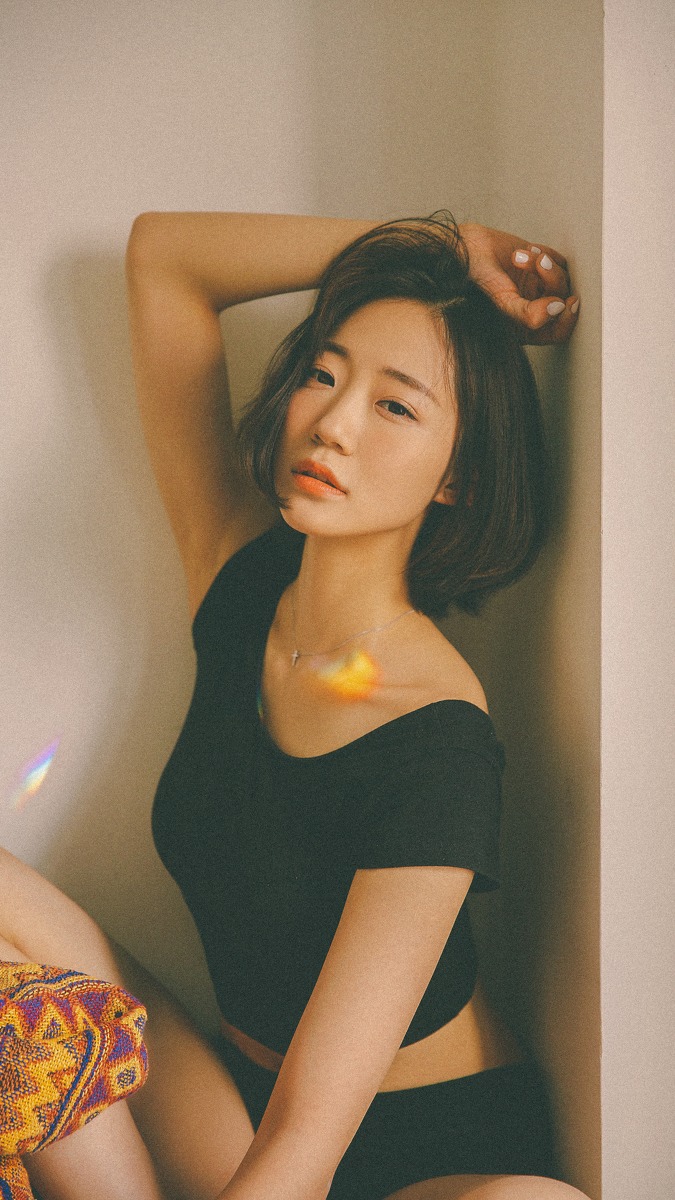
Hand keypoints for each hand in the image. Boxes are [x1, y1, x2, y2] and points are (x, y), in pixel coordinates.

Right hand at [458, 221, 578, 344]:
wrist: (460, 248)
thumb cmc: (472, 280)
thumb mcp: (500, 302)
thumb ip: (529, 314)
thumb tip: (559, 308)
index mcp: (523, 329)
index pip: (557, 332)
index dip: (567, 319)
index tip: (565, 302)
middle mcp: (532, 310)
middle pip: (563, 300)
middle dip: (553, 280)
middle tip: (539, 265)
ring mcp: (536, 287)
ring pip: (562, 278)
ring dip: (545, 264)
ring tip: (519, 255)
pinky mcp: (538, 265)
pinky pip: (557, 260)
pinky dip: (544, 254)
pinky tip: (522, 252)